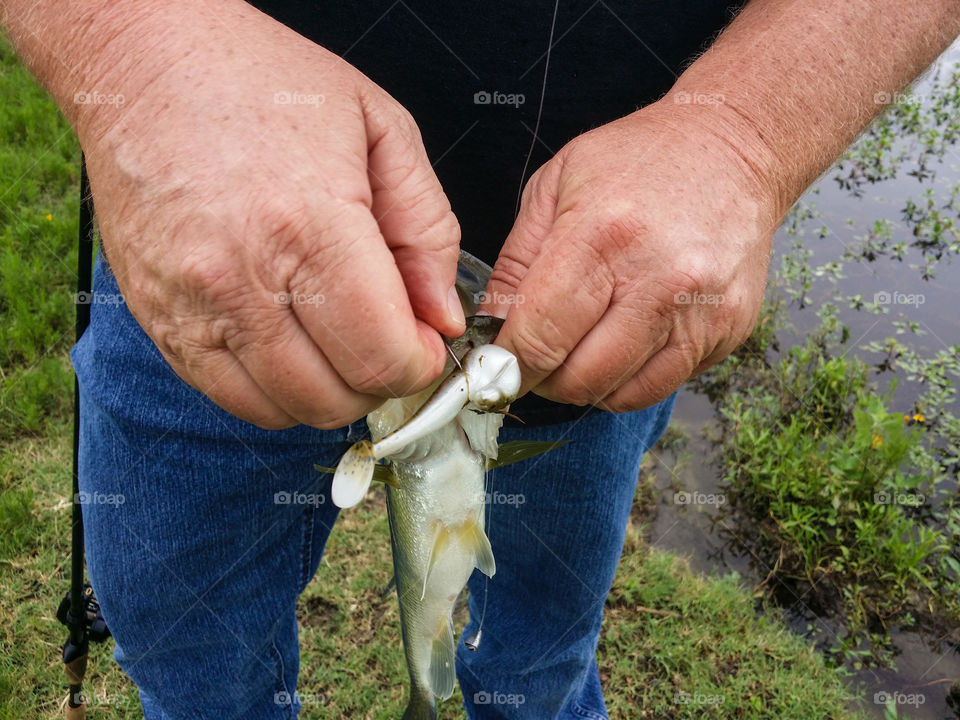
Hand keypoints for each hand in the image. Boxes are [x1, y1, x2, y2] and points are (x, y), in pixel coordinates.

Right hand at [80, 1, 463, 428]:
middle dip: (379, 384)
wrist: (143, 64)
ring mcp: (191, 308)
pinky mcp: (157, 320)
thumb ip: (429, 232)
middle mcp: (243, 280)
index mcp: (311, 226)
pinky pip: (228, 397)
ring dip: (327, 394)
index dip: (420, 365)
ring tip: (340, 343)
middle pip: (334, 399)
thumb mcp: (382, 131)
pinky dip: (273, 390)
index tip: (425, 342)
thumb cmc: (264, 83)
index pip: (381, 357)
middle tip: (386, 342)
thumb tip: (444, 317)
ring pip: (281, 411)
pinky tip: (291, 343)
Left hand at [482, 100, 779, 411]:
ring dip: (587, 385)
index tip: (493, 370)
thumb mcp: (554, 186)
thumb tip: (490, 330)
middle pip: (580, 378)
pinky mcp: (728, 330)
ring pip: (621, 394)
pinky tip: (621, 345)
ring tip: (578, 350)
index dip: (506, 366)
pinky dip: (629, 380)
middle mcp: (658, 281)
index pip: (540, 336)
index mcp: (603, 237)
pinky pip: (662, 386)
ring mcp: (701, 311)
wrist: (734, 147)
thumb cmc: (637, 160)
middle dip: (544, 380)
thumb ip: (515, 264)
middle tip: (535, 360)